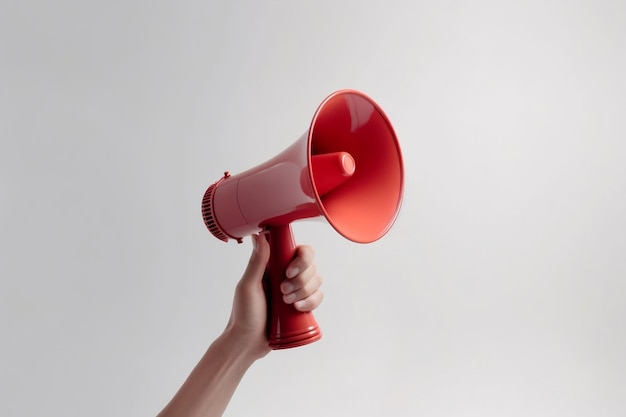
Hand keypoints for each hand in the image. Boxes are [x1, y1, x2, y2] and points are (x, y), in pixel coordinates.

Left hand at [224, 233, 323, 358]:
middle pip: (311, 265)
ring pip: (316, 281)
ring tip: (286, 303)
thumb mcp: (248, 286)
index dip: (301, 259)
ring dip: (304, 292)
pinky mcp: (301, 304)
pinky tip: (297, 308)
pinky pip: (318, 297)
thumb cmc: (244, 314)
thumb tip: (259, 235)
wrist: (248, 342)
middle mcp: (286, 274)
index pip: (299, 250)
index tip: (289, 272)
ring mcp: (295, 289)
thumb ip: (256, 261)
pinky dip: (311, 302)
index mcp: (273, 265)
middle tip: (283, 292)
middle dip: (301, 280)